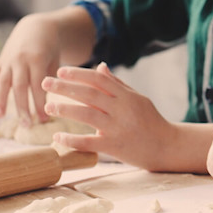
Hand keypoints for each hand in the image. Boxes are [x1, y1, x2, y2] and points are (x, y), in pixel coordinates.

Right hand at [0, 14, 63, 124]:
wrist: (36, 27)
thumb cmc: (51, 48)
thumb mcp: (55, 60)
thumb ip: (51, 79)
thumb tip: (48, 103)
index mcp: (37, 59)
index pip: (38, 85)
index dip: (40, 103)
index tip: (44, 119)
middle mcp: (21, 60)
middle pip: (20, 87)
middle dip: (23, 107)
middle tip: (26, 125)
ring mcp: (8, 60)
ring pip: (3, 82)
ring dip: (1, 100)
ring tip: (0, 117)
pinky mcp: (0, 61)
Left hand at [42, 63, 175, 169]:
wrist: (167, 146)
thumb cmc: (151, 121)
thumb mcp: (138, 99)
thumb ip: (117, 84)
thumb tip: (100, 66)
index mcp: (127, 96)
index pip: (99, 79)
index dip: (78, 74)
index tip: (60, 71)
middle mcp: (122, 109)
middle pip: (89, 94)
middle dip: (65, 87)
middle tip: (45, 82)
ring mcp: (118, 128)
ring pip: (87, 115)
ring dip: (65, 109)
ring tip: (48, 106)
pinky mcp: (114, 146)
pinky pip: (89, 142)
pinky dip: (71, 140)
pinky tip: (57, 137)